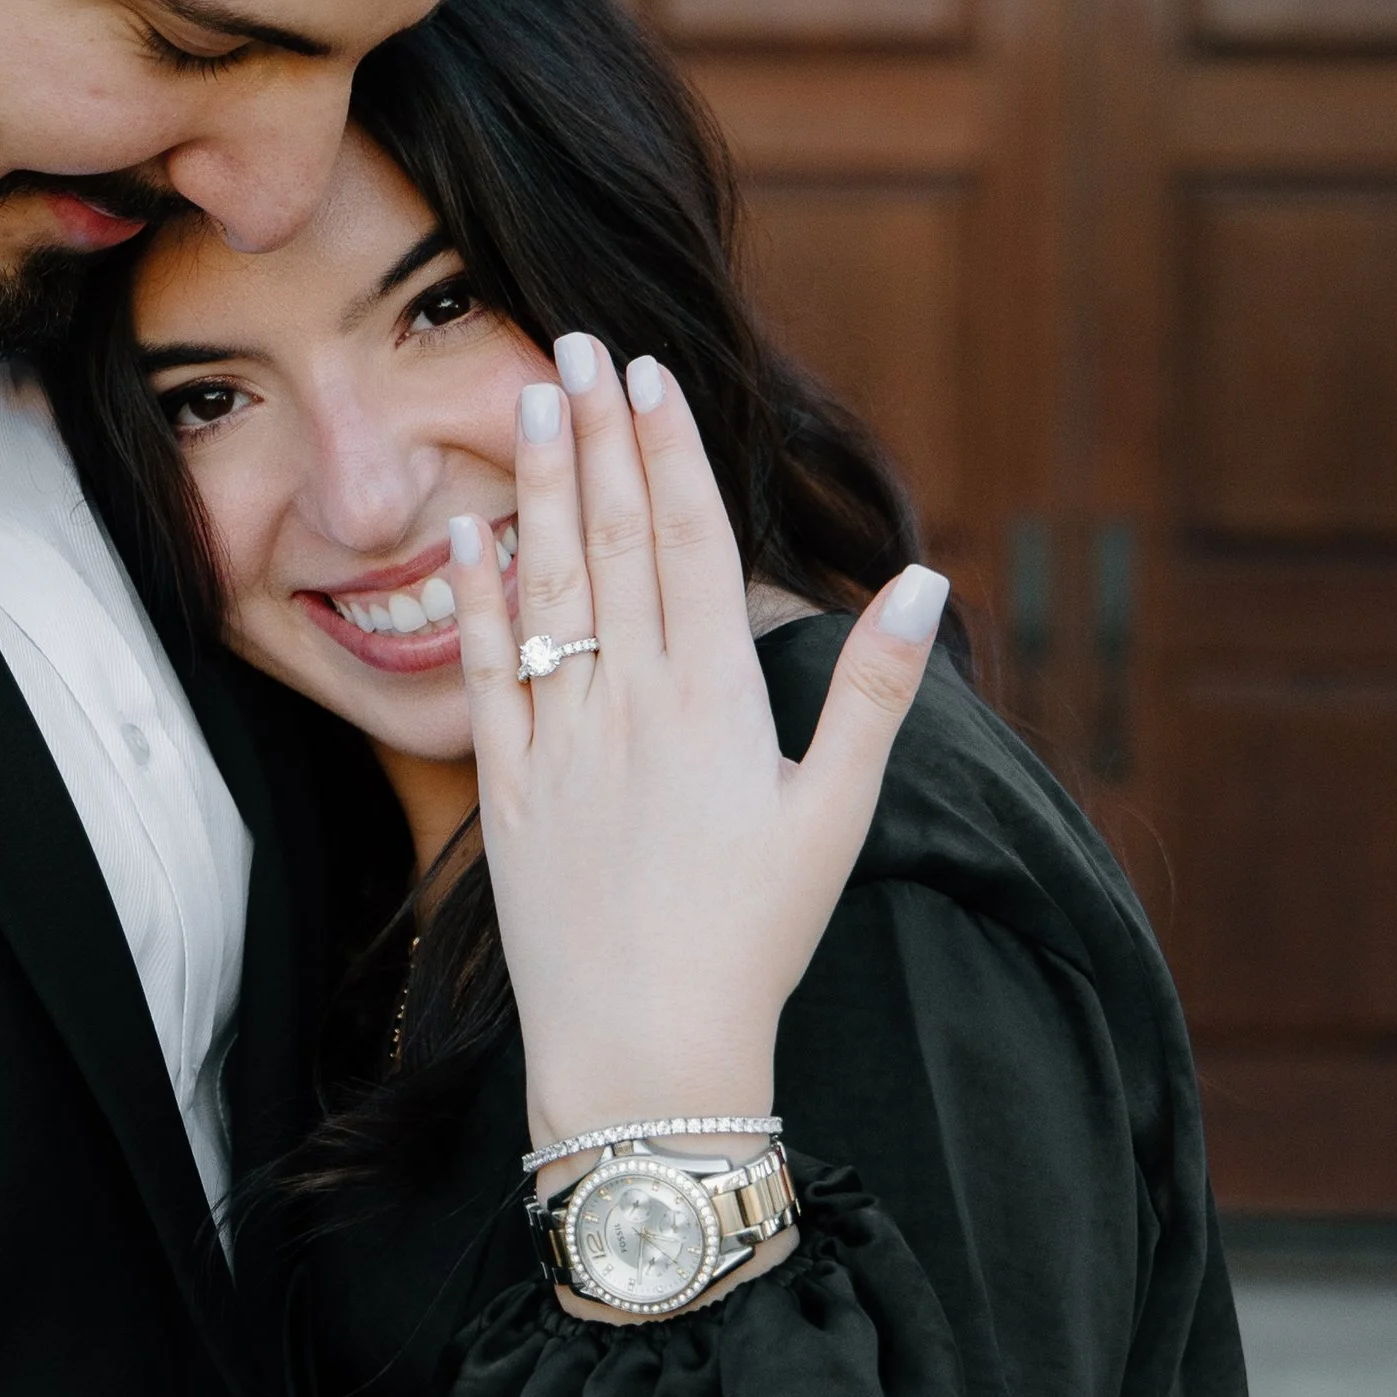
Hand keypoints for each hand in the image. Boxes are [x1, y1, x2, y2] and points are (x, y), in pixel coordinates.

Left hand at [444, 337, 948, 1161]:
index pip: (689, 543)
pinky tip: (469, 529)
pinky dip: (478, 596)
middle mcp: (633, 703)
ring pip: (547, 586)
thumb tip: (926, 581)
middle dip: (596, 436)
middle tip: (578, 345)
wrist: (648, 1052)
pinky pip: (485, 673)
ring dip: (537, 487)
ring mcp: (562, 740)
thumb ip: (875, 690)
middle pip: (612, 540)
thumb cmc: (756, 940)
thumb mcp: (838, 815)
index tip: (651, 375)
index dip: (667, 452)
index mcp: (719, 701)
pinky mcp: (507, 789)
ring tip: (529, 398)